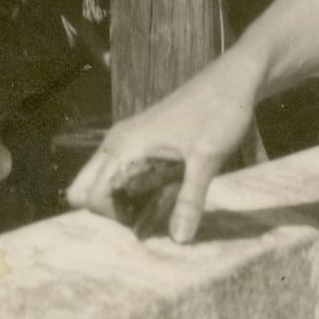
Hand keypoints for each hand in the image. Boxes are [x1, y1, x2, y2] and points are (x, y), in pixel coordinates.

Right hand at [66, 53, 259, 242]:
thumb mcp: (207, 158)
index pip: (91, 196)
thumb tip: (179, 240)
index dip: (114, 216)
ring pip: (100, 178)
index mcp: (125, 145)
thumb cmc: (220, 112)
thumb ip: (189, 200)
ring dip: (120, 198)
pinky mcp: (141, 136)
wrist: (235, 78)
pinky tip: (163, 188)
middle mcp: (117, 140)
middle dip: (107, 211)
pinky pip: (117, 167)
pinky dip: (130, 185)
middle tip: (146, 215)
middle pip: (84, 188)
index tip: (147, 219)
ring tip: (158, 203)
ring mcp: (127, 136)